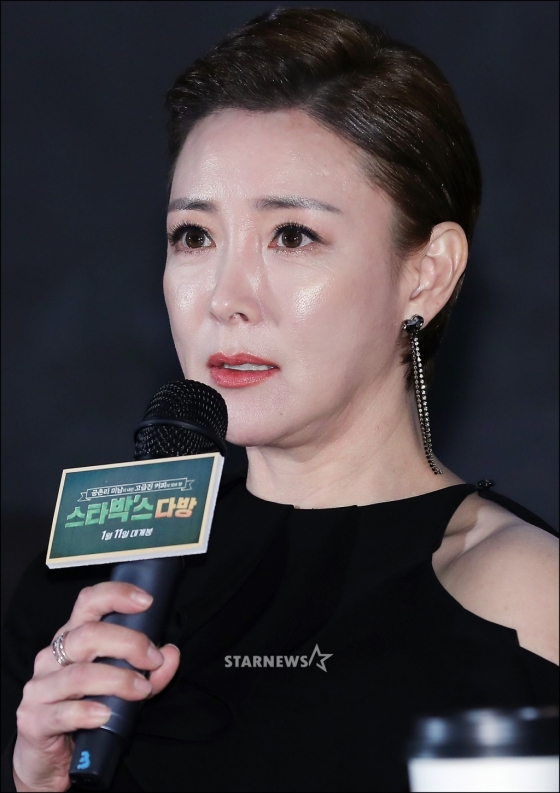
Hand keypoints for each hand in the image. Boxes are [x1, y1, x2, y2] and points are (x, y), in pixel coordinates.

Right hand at [12, 582, 180, 791]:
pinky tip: (106, 714)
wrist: (48, 757)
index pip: (88, 602)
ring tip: (141, 690)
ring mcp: (40, 687)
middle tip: (154, 660)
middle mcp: (52, 656)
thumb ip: (149, 670)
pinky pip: (62, 712)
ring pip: (79, 674)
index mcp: (72, 637)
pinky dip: (88, 712)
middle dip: (129, 643)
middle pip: (87, 634)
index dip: (117, 595)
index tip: (146, 602)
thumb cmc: (86, 708)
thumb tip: (172, 654)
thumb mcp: (122, 685)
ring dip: (118, 680)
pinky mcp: (33, 720)